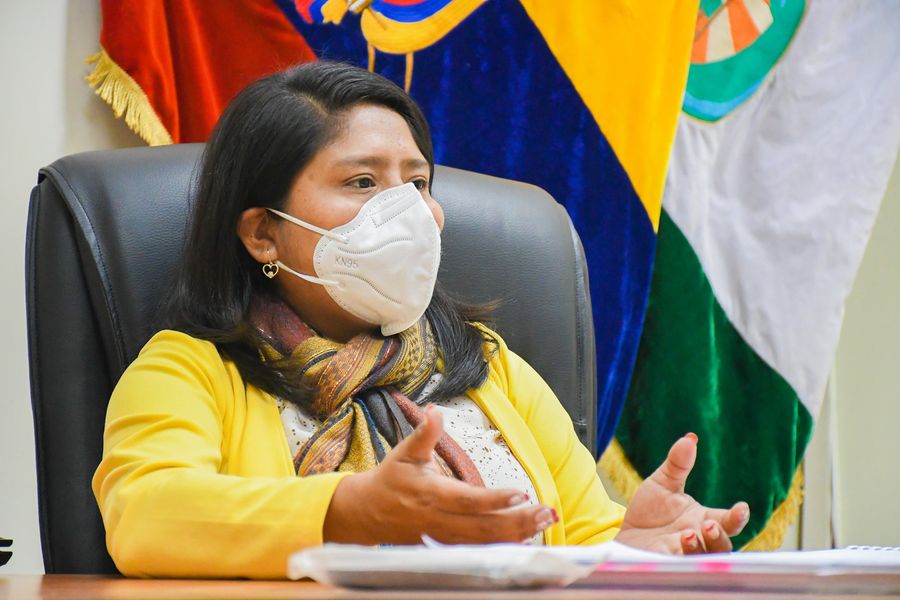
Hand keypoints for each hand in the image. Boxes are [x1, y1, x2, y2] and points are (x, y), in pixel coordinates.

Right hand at [323, 404, 557, 544]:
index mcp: (431, 494)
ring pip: (485, 542)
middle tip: (548, 512)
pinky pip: (479, 550)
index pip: (468, 501)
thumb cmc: (389, 480)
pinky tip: (526, 537)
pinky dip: (504, 545)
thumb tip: (436, 410)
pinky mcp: (446, 547)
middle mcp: (440, 520)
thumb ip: (424, 433)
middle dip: (519, 521)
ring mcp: (444, 538)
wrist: (366, 514)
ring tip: (546, 522)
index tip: (520, 494)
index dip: (494, 500)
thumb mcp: (404, 452)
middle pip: (484, 527)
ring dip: (518, 533)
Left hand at [615, 433, 749, 553]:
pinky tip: (671, 547)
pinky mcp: (666, 566)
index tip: (741, 508)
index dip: (737, 517)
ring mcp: (684, 556)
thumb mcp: (662, 483)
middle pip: (723, 546)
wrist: (625, 533)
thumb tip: (690, 438)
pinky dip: (679, 560)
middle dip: (719, 537)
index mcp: (704, 519)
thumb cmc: (651, 511)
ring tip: (687, 534)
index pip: (729, 521)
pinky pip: (678, 568)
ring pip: (704, 560)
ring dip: (699, 548)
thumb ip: (677, 463)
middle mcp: (699, 540)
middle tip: (709, 524)